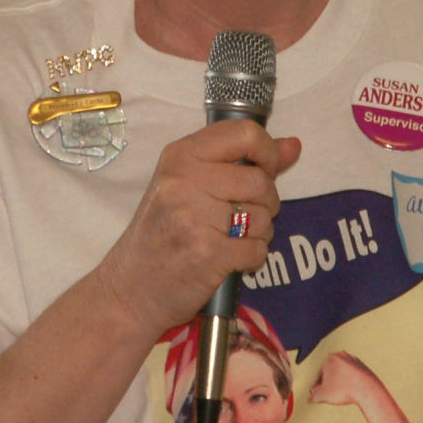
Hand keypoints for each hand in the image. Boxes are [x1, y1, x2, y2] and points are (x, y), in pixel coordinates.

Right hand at [98, 120, 300, 336]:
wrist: (129, 289)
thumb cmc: (162, 234)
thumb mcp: (190, 185)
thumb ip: (243, 162)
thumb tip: (294, 145)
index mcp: (180, 155)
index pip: (245, 133)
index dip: (268, 152)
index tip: (264, 170)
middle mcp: (184, 180)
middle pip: (261, 180)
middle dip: (265, 203)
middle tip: (240, 217)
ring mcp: (194, 217)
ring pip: (264, 216)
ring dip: (258, 233)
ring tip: (229, 239)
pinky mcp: (207, 254)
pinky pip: (258, 249)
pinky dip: (252, 258)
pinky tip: (229, 259)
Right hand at [308, 351, 375, 406]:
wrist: (367, 389)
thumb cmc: (344, 390)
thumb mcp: (322, 396)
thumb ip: (313, 396)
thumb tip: (311, 398)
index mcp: (329, 358)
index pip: (319, 375)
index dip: (316, 387)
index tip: (316, 394)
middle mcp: (341, 355)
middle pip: (331, 372)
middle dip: (328, 383)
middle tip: (327, 394)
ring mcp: (353, 360)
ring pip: (342, 373)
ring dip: (339, 382)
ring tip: (338, 394)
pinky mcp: (363, 366)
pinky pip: (352, 376)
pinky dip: (350, 382)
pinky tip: (349, 391)